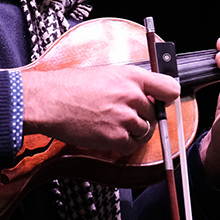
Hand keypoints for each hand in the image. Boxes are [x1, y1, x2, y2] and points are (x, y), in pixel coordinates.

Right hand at [22, 65, 179, 155]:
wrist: (49, 101)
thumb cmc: (71, 85)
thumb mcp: (106, 73)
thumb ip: (130, 82)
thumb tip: (148, 94)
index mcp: (131, 76)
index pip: (169, 87)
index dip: (168, 97)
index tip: (164, 101)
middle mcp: (131, 96)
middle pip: (155, 114)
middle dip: (143, 116)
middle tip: (125, 115)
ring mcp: (124, 118)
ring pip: (145, 131)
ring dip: (133, 131)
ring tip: (113, 124)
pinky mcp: (115, 137)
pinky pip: (131, 145)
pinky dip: (123, 144)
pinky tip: (108, 134)